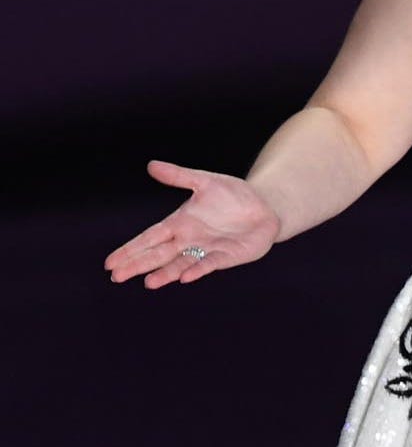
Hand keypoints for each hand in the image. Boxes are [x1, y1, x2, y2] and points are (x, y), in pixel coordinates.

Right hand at [105, 160, 281, 288]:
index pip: (150, 237)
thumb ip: (179, 176)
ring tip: (149, 282)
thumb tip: (151, 165)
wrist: (265, 207)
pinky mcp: (226, 256)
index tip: (110, 262)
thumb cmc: (234, 195)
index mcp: (180, 223)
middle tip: (116, 276)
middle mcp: (189, 240)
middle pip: (159, 254)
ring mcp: (206, 250)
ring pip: (180, 264)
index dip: (132, 248)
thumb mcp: (206, 181)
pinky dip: (197, 270)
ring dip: (165, 273)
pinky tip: (186, 277)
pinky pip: (209, 264)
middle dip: (139, 264)